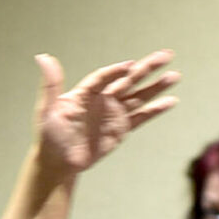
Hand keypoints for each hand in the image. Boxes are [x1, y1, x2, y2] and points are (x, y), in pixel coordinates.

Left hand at [32, 50, 177, 182]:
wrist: (58, 163)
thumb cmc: (49, 137)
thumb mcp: (47, 110)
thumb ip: (50, 85)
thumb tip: (42, 56)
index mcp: (86, 93)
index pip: (104, 77)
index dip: (116, 71)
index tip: (130, 66)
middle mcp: (103, 99)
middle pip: (128, 80)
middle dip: (147, 68)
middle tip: (167, 55)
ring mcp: (113, 113)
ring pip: (139, 96)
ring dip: (156, 86)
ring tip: (175, 75)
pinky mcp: (120, 129)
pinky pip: (141, 117)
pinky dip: (155, 109)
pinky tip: (171, 101)